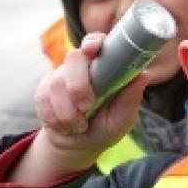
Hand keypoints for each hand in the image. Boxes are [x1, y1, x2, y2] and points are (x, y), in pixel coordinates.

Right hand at [32, 33, 148, 168]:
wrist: (78, 146)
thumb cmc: (106, 126)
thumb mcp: (123, 118)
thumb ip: (130, 98)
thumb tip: (144, 75)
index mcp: (102, 65)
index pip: (96, 41)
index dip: (93, 42)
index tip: (92, 50)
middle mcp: (80, 66)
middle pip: (73, 58)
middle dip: (78, 86)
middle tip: (86, 107)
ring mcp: (59, 77)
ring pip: (56, 83)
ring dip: (68, 111)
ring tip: (80, 125)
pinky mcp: (42, 91)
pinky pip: (43, 99)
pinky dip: (55, 119)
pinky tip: (65, 126)